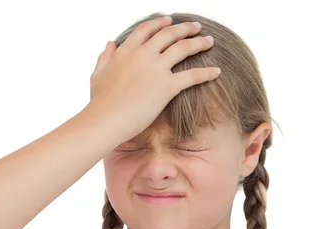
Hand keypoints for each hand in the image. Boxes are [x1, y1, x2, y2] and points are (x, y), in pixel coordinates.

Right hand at [86, 16, 219, 141]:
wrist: (105, 120)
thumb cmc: (99, 103)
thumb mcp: (97, 74)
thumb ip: (105, 56)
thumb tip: (110, 43)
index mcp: (126, 51)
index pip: (147, 29)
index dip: (160, 23)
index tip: (169, 20)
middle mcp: (143, 55)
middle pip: (169, 34)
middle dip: (185, 28)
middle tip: (196, 27)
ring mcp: (156, 69)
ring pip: (183, 48)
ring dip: (199, 43)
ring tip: (209, 41)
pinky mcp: (167, 87)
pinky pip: (192, 76)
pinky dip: (206, 73)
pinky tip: (217, 72)